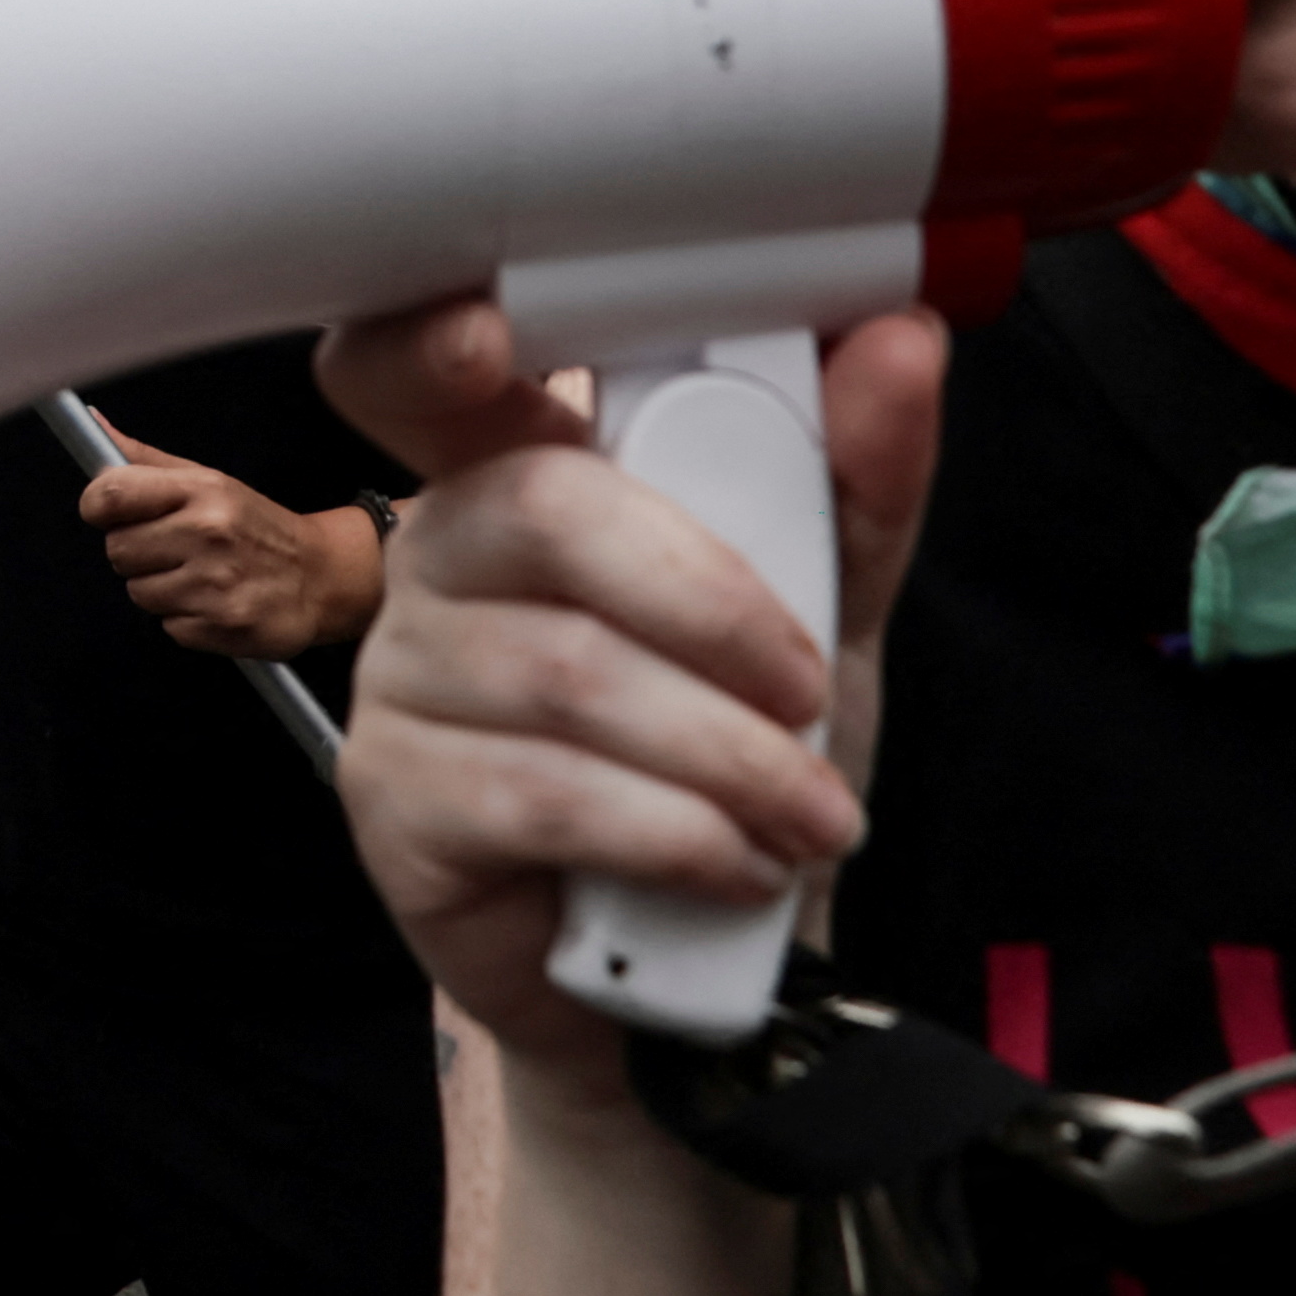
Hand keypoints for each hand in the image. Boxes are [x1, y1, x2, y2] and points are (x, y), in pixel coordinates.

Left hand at [83, 418, 372, 656]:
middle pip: (117, 549)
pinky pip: (168, 626)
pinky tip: (214, 602)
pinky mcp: (223, 625)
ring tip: (199, 576)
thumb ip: (145, 460)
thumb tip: (94, 424)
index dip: (97, 506)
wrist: (319, 576)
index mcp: (201, 490)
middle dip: (138, 552)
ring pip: (138, 592)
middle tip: (173, 548)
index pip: (111, 494)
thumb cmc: (253, 525)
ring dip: (161, 588)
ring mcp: (216, 582)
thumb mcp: (207, 480)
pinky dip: (185, 619)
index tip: (107, 513)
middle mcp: (208, 532)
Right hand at [312, 297, 941, 1084]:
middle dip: (712, 605)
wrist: (696, 961)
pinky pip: (539, 795)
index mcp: (519, 466)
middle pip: (541, 512)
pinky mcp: (392, 803)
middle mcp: (434, 553)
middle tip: (805, 691)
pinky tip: (733, 865)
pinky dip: (673, 835)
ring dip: (725, 757)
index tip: (483, 334)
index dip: (429, 345)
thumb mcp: (821, 608)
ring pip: (563, 675)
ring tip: (812, 818)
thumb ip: (855, 479)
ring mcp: (398, 678)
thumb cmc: (735, 748)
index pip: (430, 370)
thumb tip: (903, 337)